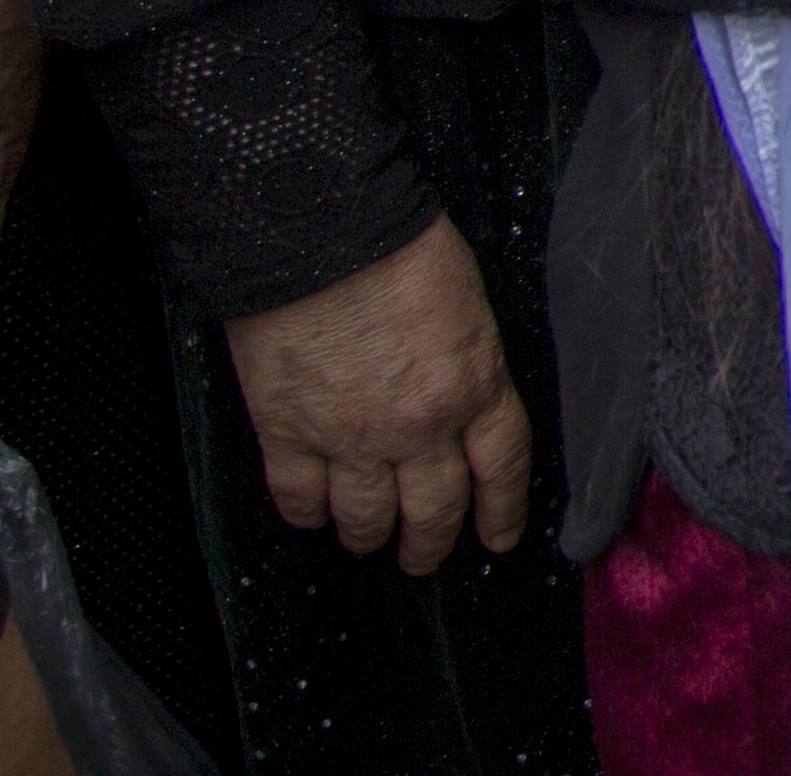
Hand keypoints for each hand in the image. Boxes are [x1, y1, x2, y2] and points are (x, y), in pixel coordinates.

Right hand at [222, 215, 534, 570]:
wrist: (321, 233)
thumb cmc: (400, 248)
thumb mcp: (467, 305)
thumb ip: (467, 363)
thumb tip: (459, 394)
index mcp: (475, 386)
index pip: (502, 467)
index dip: (503, 511)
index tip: (498, 540)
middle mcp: (419, 427)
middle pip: (435, 508)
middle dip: (431, 542)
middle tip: (422, 556)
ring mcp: (350, 437)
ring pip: (366, 516)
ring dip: (369, 537)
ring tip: (367, 543)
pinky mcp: (287, 433)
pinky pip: (298, 497)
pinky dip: (306, 514)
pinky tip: (311, 516)